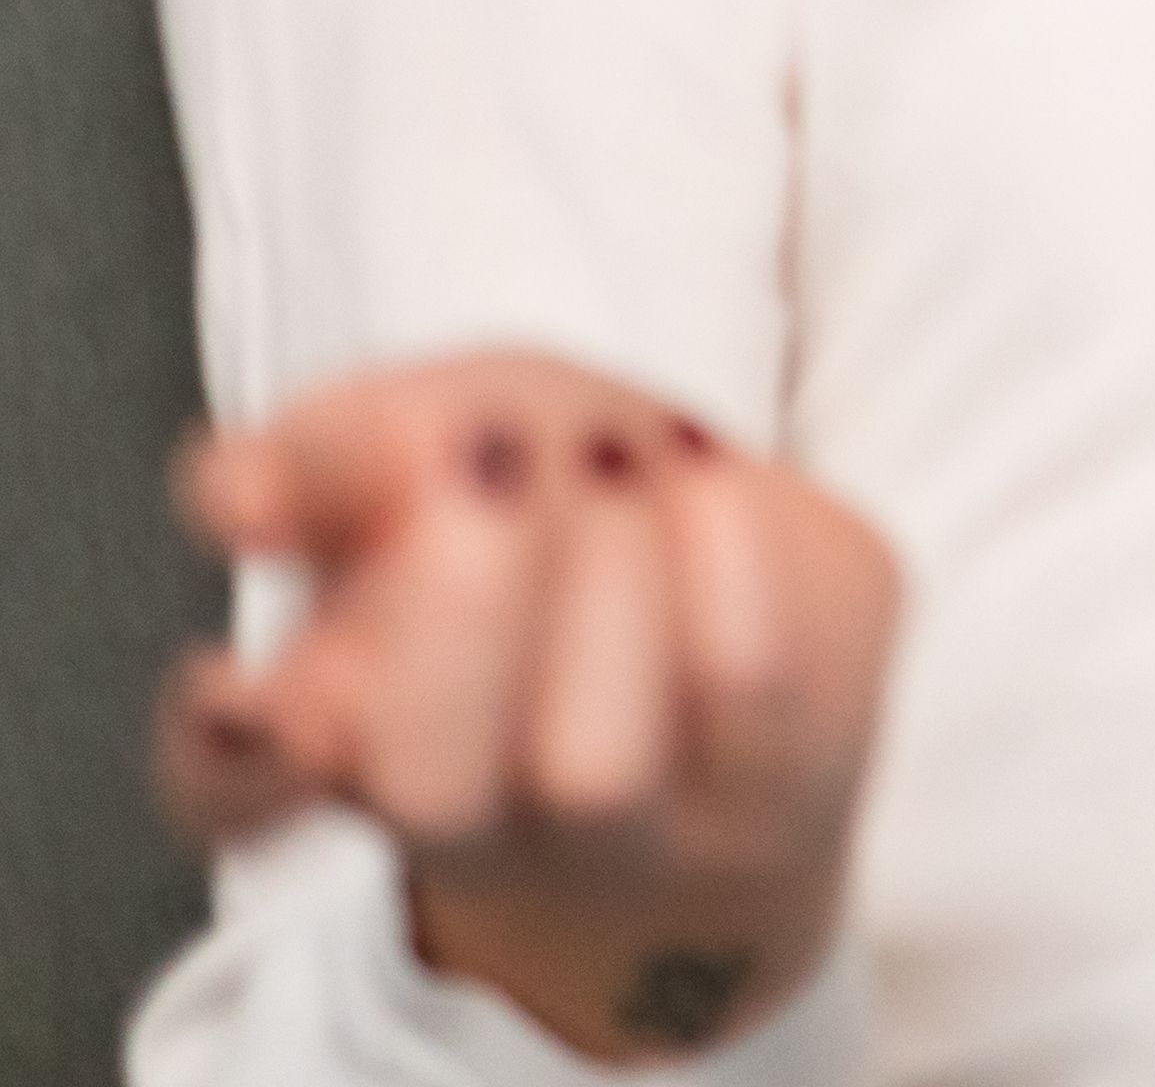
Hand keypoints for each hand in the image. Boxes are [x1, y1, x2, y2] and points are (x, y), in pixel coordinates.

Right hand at [157, 350, 896, 1066]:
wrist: (748, 674)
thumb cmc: (559, 527)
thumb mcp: (438, 445)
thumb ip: (331, 450)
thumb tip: (247, 492)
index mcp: (347, 752)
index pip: (238, 783)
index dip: (245, 709)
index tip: (279, 538)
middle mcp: (486, 827)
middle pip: (431, 794)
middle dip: (451, 618)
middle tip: (486, 452)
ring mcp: (644, 830)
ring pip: (589, 772)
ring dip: (593, 585)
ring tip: (613, 447)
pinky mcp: (796, 766)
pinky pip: (767, 716)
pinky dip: (737, 587)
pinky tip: (717, 488)